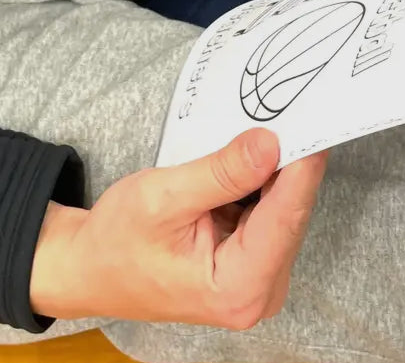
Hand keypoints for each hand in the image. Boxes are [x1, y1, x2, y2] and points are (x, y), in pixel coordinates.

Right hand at [29, 128, 326, 326]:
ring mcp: (258, 279)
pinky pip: (270, 213)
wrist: (90, 267)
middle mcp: (258, 292)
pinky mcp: (252, 262)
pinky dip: (261, 182)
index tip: (314, 122)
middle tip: (288, 111)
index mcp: (238, 288)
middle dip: (288, 163)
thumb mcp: (164, 197)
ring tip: (265, 126)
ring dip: (275, 169)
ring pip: (283, 210)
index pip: (286, 217)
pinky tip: (248, 155)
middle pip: (291, 214)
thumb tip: (270, 144)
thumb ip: (220, 173)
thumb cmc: (117, 242)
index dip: (302, 166)